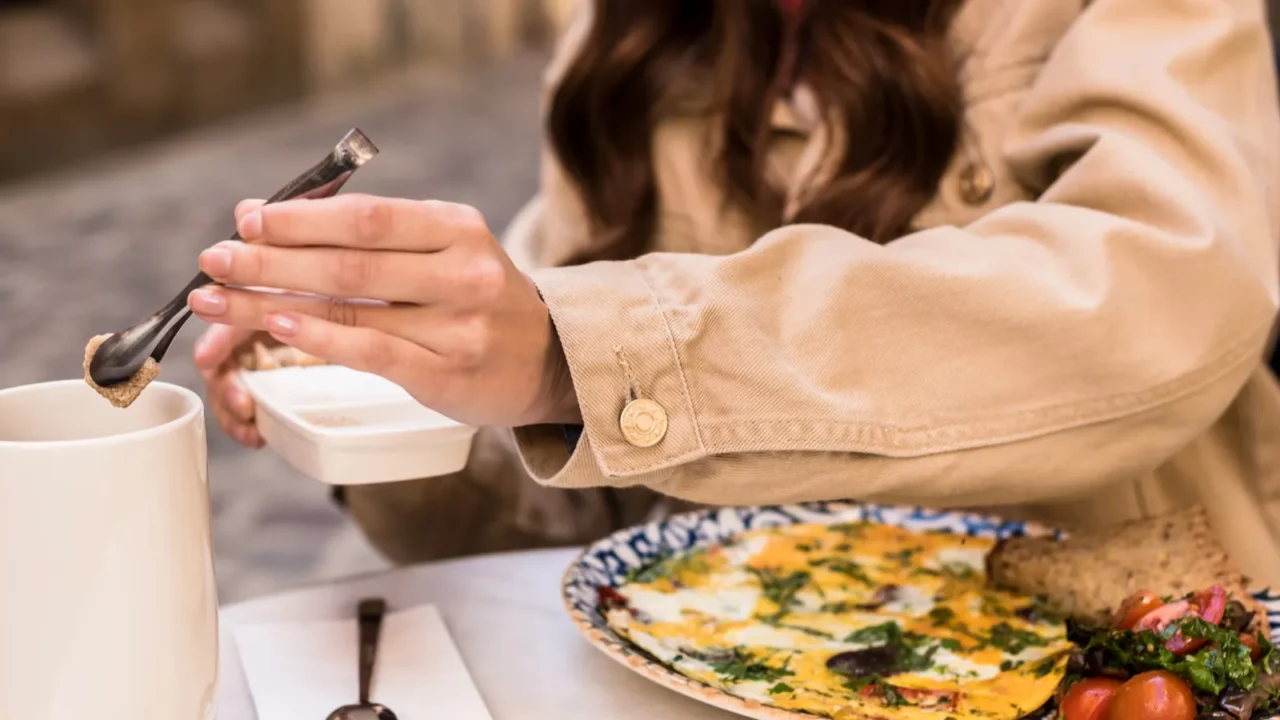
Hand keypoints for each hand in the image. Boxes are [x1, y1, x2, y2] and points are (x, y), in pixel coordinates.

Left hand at [186, 195, 580, 427]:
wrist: (548, 359)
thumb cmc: (479, 300)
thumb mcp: (447, 249)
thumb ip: (375, 235)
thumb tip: (268, 219)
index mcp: (458, 228)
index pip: (366, 216)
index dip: (299, 218)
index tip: (247, 220)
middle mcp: (462, 271)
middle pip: (349, 261)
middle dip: (270, 259)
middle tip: (215, 258)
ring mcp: (458, 325)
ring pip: (350, 307)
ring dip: (270, 300)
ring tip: (217, 296)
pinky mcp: (447, 372)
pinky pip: (371, 351)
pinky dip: (318, 337)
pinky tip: (276, 326)